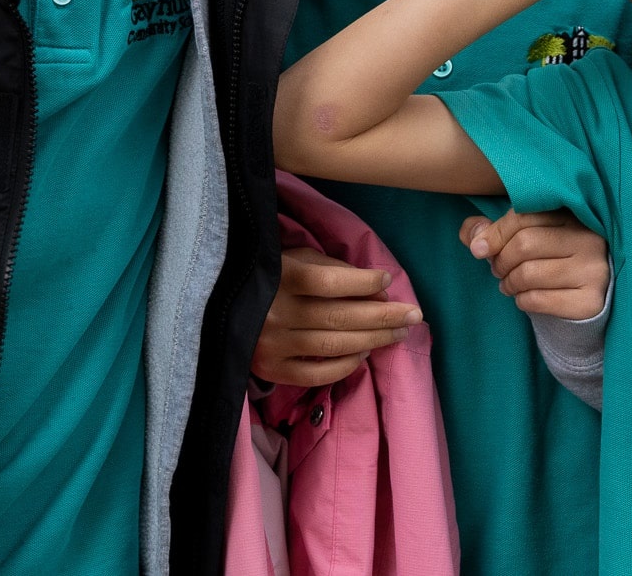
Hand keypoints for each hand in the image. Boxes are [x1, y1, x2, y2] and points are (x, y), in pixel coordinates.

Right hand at [252, 246, 422, 386]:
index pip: (329, 281)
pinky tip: (365, 355)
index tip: (388, 278)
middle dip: (383, 315)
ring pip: (333, 346)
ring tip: (399, 333)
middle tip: (414, 314)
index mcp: (279, 277)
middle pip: (339, 317)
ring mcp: (272, 344)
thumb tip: (378, 289)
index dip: (363, 281)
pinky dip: (345, 366)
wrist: (217, 306)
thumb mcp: (294, 259)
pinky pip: (316, 374)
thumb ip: (333, 269)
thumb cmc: (268, 276)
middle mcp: (275, 312)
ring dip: (373, 339)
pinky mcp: (270, 369)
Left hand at [462, 209, 608, 318]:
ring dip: (509, 283)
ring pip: (529, 274)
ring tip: (508, 285)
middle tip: (497, 270)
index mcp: (573, 215)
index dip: (494, 234)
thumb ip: (493, 231)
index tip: (479, 249)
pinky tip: (523, 298)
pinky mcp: (590, 301)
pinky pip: (538, 299)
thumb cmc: (550, 260)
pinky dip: (522, 301)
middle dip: (501, 261)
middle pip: (524, 244)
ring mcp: (594, 270)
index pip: (523, 217)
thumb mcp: (525, 237)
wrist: (585, 298)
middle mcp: (589, 239)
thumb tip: (473, 237)